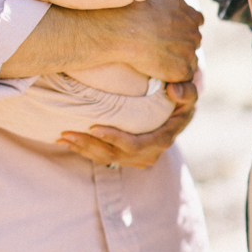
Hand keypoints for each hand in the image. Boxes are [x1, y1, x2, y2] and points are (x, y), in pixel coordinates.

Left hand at [57, 81, 197, 167]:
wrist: (179, 113)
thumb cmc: (181, 100)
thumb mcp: (188, 94)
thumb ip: (186, 91)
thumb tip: (174, 91)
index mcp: (162, 140)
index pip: (135, 145)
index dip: (114, 139)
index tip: (93, 127)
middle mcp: (149, 154)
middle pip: (115, 155)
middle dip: (90, 145)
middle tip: (67, 132)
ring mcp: (137, 159)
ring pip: (107, 159)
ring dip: (83, 149)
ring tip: (62, 137)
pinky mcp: (127, 159)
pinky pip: (104, 159)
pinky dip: (85, 151)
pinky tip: (68, 142)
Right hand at [106, 0, 202, 80]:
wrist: (124, 30)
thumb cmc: (137, 9)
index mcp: (192, 15)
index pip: (196, 22)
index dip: (183, 26)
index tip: (170, 30)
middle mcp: (195, 33)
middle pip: (193, 41)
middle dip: (182, 43)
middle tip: (162, 45)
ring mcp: (189, 52)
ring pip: (189, 58)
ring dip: (178, 58)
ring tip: (159, 57)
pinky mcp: (182, 70)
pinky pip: (185, 75)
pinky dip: (175, 74)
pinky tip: (161, 68)